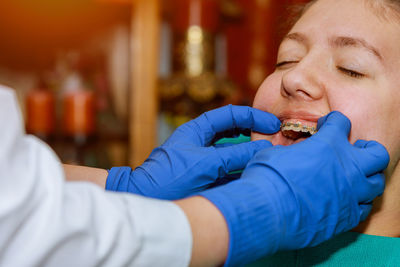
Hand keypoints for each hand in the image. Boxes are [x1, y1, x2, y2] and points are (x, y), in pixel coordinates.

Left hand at [106, 105, 279, 199]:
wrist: (147, 201)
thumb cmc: (169, 179)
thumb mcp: (206, 164)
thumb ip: (235, 156)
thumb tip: (263, 148)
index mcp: (197, 130)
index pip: (230, 115)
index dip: (252, 116)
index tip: (272, 124)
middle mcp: (200, 141)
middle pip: (232, 130)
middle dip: (253, 132)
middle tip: (274, 138)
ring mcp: (202, 158)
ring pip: (231, 150)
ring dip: (248, 152)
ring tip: (267, 155)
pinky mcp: (203, 175)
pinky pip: (227, 167)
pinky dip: (240, 168)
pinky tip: (252, 172)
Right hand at [200, 111, 388, 265]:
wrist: (268, 210)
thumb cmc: (267, 177)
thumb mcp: (276, 153)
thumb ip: (294, 151)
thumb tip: (294, 153)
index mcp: (328, 144)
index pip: (341, 123)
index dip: (334, 121)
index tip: (327, 126)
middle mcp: (347, 167)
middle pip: (376, 153)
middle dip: (368, 149)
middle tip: (354, 151)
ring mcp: (350, 193)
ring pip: (376, 183)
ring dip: (366, 177)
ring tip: (353, 178)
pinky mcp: (347, 216)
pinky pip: (364, 208)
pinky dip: (357, 201)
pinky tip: (345, 200)